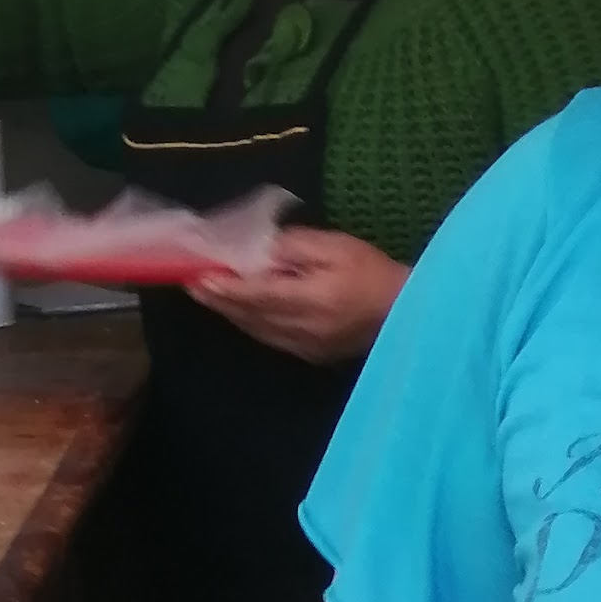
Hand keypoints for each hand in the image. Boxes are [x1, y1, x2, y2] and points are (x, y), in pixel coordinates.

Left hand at [185, 228, 409, 361]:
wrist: (408, 313)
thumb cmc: (373, 272)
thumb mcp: (335, 246)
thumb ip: (294, 247)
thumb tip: (258, 252)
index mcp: (311, 300)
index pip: (257, 294)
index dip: (225, 287)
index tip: (198, 276)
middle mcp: (304, 329)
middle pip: (251, 316)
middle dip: (220, 301)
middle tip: (192, 285)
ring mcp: (308, 347)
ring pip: (258, 331)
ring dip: (232, 314)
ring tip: (209, 297)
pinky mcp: (313, 355)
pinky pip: (272, 339)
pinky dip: (252, 325)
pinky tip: (241, 313)